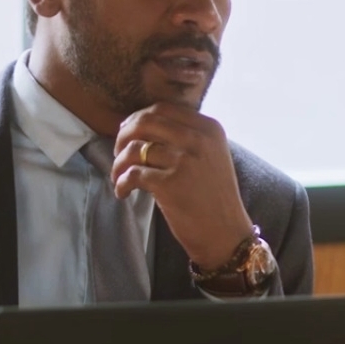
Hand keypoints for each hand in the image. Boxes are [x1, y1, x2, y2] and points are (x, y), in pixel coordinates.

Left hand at [112, 102, 252, 270]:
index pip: (163, 108)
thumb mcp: (212, 156)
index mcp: (209, 128)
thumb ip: (187, 136)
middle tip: (118, 152)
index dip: (138, 117)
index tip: (127, 131)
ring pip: (134, 148)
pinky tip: (122, 192)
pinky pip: (132, 174)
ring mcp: (184, 161)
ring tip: (118, 176)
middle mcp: (198, 139)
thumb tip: (141, 124)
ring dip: (118, 163)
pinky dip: (121, 183)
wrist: (226, 234)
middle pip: (145, 122)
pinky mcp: (169, 184)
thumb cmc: (215, 197)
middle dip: (123, 135)